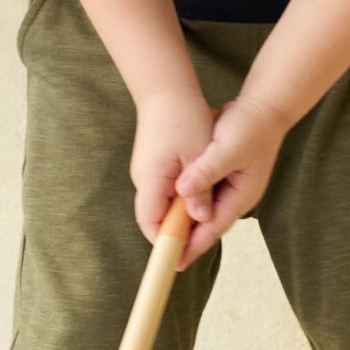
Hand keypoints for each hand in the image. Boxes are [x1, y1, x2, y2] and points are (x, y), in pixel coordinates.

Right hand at [132, 90, 220, 263]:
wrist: (167, 90)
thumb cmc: (184, 118)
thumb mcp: (197, 154)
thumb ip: (199, 188)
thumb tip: (200, 218)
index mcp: (151, 179)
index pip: (151, 222)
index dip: (164, 243)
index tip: (179, 260)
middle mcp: (143, 179)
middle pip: (156, 217)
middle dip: (177, 232)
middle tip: (200, 246)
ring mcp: (147, 172)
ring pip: (163, 204)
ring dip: (182, 214)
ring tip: (205, 223)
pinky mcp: (153, 166)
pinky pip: (166, 191)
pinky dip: (182, 199)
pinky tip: (201, 198)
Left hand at [171, 94, 292, 266]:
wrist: (265, 107)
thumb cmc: (251, 127)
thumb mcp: (227, 149)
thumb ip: (206, 172)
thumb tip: (182, 190)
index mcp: (241, 196)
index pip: (213, 229)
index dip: (192, 247)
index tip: (173, 262)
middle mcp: (236, 196)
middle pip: (207, 225)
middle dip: (186, 239)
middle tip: (162, 254)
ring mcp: (231, 187)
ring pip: (203, 212)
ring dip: (185, 222)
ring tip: (162, 235)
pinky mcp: (223, 176)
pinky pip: (202, 196)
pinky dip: (187, 203)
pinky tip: (171, 204)